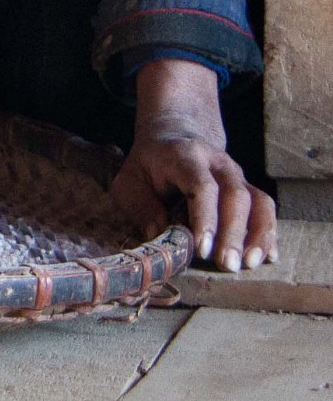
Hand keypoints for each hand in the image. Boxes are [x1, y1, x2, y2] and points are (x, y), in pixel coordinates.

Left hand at [111, 56, 277, 271]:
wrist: (173, 136)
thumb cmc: (148, 165)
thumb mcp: (130, 180)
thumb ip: (141, 207)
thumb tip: (160, 236)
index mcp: (186, 157)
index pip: (202, 187)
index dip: (204, 218)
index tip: (202, 249)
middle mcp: (218, 164)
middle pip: (236, 196)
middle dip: (233, 233)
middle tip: (227, 264)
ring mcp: (238, 176)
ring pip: (259, 202)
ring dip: (258, 236)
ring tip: (249, 264)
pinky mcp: (249, 189)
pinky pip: (266, 210)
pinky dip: (269, 234)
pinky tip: (268, 258)